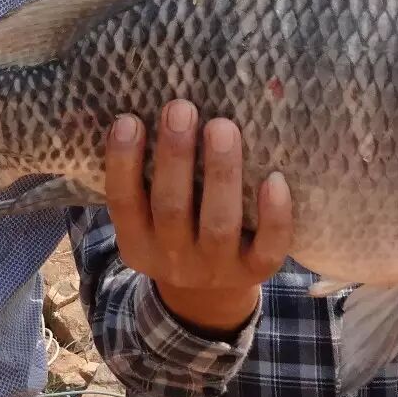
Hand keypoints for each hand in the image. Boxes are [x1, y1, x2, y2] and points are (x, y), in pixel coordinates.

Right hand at [105, 100, 292, 335]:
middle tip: (181, 107)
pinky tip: (275, 179)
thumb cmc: (175, 227)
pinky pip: (267, 247)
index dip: (122, 162)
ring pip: (218, 223)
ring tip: (222, 126)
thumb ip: (142, 177)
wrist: (209, 295)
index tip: (129, 119)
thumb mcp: (147, 216)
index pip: (123, 202)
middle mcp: (172, 259)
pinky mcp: (255, 271)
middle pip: (171, 208)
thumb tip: (140, 102)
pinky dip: (273, 214)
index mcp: (137, 242)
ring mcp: (215, 268)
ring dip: (221, 173)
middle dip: (176, 156)